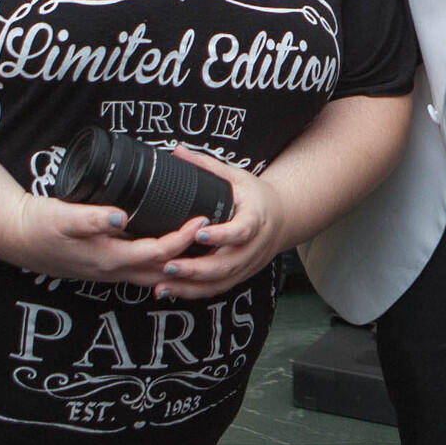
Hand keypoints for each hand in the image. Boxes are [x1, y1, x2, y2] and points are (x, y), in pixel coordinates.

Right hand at [0, 186, 208, 285]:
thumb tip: (120, 216)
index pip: (159, 253)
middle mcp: (114, 271)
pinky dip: (161, 264)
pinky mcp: (106, 267)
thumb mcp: (61, 217)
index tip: (202, 218)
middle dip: (192, 257)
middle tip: (216, 237)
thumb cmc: (39, 226)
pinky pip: (142, 271)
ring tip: (203, 248)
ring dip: (180, 264)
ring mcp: (110, 272)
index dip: (183, 237)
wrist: (17, 238)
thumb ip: (91, 217)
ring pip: (155, 275)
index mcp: (109, 258)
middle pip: (165, 270)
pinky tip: (172, 253)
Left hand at [153, 146, 290, 298]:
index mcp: (256, 219)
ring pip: (221, 281)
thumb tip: (177, 151)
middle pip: (228, 264)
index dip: (222, 236)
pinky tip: (171, 291)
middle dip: (197, 268)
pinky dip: (194, 292)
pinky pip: (218, 288)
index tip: (199, 235)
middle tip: (169, 265)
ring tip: (163, 284)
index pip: (241, 231)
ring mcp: (248, 264)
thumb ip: (207, 166)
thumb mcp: (236, 177)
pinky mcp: (240, 275)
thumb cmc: (255, 196)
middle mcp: (254, 247)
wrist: (282, 218)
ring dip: (191, 286)